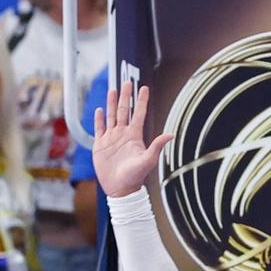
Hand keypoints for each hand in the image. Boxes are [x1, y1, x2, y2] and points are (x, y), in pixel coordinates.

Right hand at [93, 82, 173, 198]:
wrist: (120, 188)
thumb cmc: (136, 176)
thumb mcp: (148, 160)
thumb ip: (157, 146)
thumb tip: (171, 134)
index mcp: (135, 135)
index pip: (138, 113)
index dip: (141, 100)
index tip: (144, 87)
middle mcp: (123, 134)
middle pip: (123, 110)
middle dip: (125, 96)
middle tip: (126, 81)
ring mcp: (111, 139)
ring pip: (111, 116)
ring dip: (111, 103)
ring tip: (112, 90)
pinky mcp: (100, 145)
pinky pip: (99, 129)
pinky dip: (99, 119)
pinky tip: (99, 110)